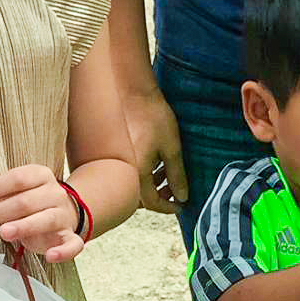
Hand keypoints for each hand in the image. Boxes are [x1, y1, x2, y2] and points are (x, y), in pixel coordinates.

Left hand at [0, 164, 82, 262]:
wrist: (64, 211)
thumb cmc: (28, 202)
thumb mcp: (5, 193)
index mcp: (38, 175)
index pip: (16, 179)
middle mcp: (54, 192)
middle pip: (25, 201)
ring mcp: (63, 215)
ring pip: (46, 219)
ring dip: (24, 226)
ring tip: (3, 233)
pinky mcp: (70, 236)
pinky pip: (72, 244)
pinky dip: (63, 251)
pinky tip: (50, 257)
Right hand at [123, 77, 186, 213]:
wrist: (133, 93)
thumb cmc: (153, 117)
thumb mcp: (172, 148)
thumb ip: (176, 175)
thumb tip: (182, 196)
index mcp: (137, 173)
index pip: (152, 202)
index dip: (168, 207)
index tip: (181, 204)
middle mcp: (124, 171)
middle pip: (141, 198)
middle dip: (160, 197)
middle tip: (177, 190)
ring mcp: (119, 162)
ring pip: (135, 186)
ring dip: (153, 186)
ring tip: (168, 175)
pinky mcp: (117, 154)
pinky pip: (130, 173)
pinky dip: (144, 175)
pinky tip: (156, 165)